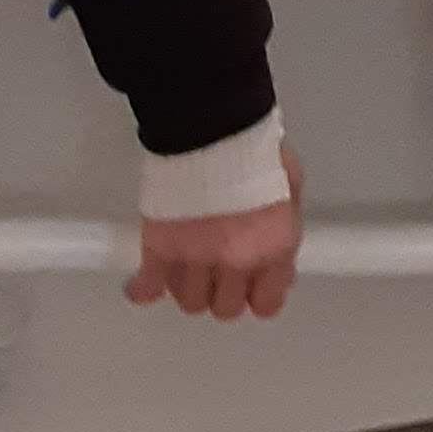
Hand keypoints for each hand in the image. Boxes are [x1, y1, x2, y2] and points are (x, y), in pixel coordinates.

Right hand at [127, 147, 302, 321]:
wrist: (213, 124)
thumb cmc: (255, 146)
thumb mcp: (290, 184)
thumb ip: (283, 223)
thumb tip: (277, 253)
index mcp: (274, 246)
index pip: (268, 302)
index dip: (258, 294)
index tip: (251, 286)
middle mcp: (237, 261)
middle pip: (225, 308)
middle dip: (223, 291)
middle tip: (218, 271)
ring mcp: (196, 258)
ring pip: (190, 301)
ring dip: (189, 286)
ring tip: (187, 267)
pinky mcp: (159, 248)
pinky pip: (149, 286)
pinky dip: (143, 289)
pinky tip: (142, 285)